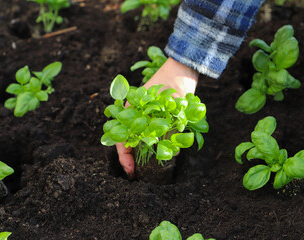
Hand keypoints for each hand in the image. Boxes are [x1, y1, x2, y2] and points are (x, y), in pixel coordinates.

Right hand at [117, 57, 198, 178]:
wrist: (182, 70)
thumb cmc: (173, 84)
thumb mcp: (168, 107)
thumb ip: (167, 129)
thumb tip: (169, 153)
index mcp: (130, 111)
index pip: (120, 138)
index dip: (124, 157)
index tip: (131, 171)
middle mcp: (135, 115)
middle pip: (127, 141)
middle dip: (131, 159)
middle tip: (136, 174)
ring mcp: (145, 116)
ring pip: (139, 140)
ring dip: (144, 152)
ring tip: (149, 164)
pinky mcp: (156, 118)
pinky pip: (152, 135)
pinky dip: (156, 144)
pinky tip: (162, 151)